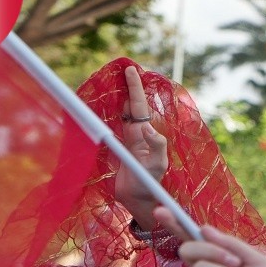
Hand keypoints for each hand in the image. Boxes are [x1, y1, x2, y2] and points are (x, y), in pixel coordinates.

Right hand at [114, 65, 168, 229]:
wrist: (138, 199)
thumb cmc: (150, 183)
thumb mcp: (157, 165)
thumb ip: (156, 146)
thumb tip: (147, 126)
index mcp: (146, 134)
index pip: (139, 106)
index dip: (135, 88)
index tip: (131, 70)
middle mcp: (138, 133)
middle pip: (131, 105)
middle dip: (128, 86)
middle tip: (123, 68)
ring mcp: (128, 139)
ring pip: (123, 112)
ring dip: (120, 96)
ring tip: (115, 80)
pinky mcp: (118, 147)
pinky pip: (114, 125)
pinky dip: (111, 112)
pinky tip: (108, 103)